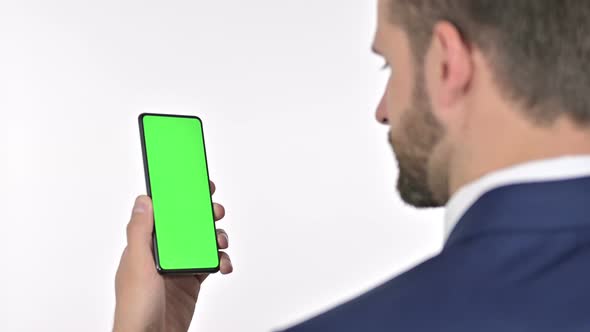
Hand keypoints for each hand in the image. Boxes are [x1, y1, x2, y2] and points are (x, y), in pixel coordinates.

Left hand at [113, 181, 231, 331]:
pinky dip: (221, 261)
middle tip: (214, 210)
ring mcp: (178, 267)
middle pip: (186, 224)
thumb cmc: (135, 309)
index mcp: (145, 245)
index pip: (163, 213)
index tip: (194, 183)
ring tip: (220, 242)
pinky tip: (223, 264)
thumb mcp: (138, 265)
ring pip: (202, 242)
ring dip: (215, 238)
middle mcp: (162, 253)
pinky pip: (210, 263)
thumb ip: (140, 232)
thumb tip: (144, 200)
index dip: (178, 197)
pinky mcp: (191, 282)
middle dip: (203, 215)